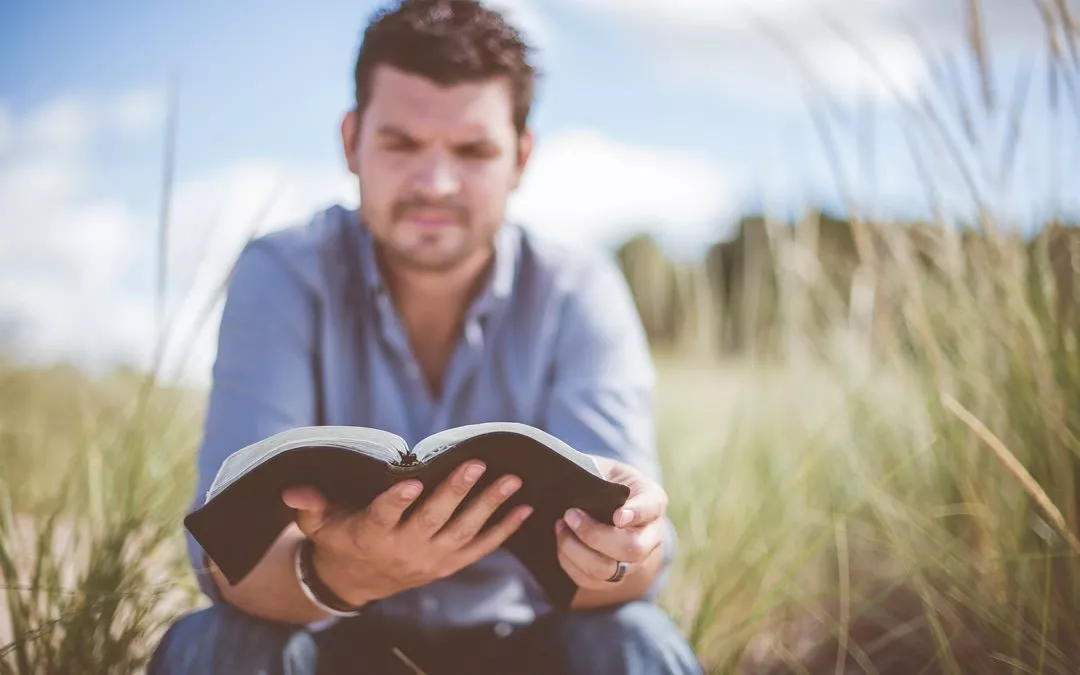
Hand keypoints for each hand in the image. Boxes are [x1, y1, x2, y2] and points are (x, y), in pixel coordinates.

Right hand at [282, 460, 532, 606]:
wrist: (357, 580)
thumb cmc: (338, 537)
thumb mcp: (318, 523)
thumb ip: (309, 505)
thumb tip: (293, 490)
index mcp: (371, 534)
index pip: (384, 516)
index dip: (396, 501)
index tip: (409, 482)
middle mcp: (404, 548)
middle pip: (433, 519)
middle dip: (456, 491)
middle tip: (476, 463)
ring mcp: (432, 557)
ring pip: (464, 530)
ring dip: (490, 505)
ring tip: (512, 480)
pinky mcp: (450, 562)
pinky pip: (481, 547)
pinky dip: (504, 529)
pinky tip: (524, 508)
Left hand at [555, 456, 666, 591]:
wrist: (609, 505)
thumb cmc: (605, 481)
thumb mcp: (606, 468)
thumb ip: (596, 474)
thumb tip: (573, 482)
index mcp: (653, 501)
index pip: (652, 508)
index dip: (637, 514)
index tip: (617, 516)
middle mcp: (650, 536)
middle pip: (632, 549)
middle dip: (595, 535)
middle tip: (570, 514)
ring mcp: (633, 562)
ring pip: (607, 570)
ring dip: (576, 550)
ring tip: (560, 526)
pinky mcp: (612, 578)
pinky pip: (589, 580)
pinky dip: (568, 561)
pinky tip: (561, 540)